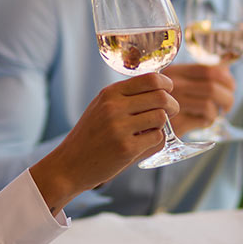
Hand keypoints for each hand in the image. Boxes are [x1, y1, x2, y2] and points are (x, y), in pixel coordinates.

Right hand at [30, 73, 177, 213]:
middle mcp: (114, 107)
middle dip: (172, 105)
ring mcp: (119, 128)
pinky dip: (155, 140)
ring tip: (151, 129)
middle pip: (161, 97)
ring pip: (161, 117)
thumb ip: (125, 96)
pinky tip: (142, 143)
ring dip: (162, 124)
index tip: (168, 91)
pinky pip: (157, 138)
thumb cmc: (90, 136)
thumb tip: (160, 87)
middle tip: (171, 112)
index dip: (166, 84)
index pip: (151, 78)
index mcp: (110, 93)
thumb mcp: (101, 107)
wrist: (69, 165)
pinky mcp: (126, 148)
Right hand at [161, 63, 234, 137]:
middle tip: (227, 105)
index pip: (208, 69)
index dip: (226, 78)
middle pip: (212, 86)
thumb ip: (195, 76)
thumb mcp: (173, 85)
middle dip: (227, 96)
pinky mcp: (175, 124)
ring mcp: (171, 105)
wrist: (140, 129)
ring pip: (209, 103)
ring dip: (217, 111)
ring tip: (213, 115)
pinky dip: (209, 121)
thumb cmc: (161, 106)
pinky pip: (203, 119)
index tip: (231, 87)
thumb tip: (226, 70)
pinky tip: (202, 122)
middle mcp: (170, 86)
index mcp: (172, 72)